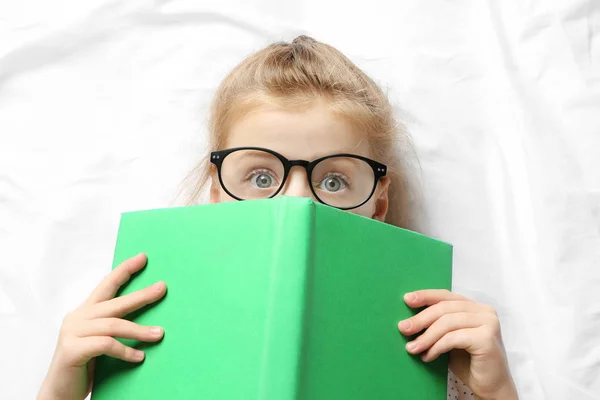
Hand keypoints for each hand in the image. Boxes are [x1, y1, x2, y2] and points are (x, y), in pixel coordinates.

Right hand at [38, 253, 166, 399]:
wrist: (58, 393)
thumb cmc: (83, 366)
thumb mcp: (99, 341)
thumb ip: (112, 327)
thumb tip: (148, 320)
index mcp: (84, 312)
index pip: (106, 285)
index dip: (124, 271)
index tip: (142, 258)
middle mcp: (77, 318)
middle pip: (115, 302)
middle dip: (141, 295)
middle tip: (162, 288)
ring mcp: (72, 332)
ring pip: (113, 324)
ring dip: (139, 330)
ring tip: (159, 334)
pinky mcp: (72, 349)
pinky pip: (106, 344)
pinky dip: (125, 350)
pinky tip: (139, 357)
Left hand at [398, 289, 516, 399]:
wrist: (491, 387)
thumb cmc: (469, 363)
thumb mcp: (449, 338)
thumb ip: (438, 325)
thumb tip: (409, 319)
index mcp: (475, 307)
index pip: (446, 296)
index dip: (425, 296)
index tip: (406, 300)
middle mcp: (485, 311)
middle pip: (444, 308)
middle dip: (421, 319)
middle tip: (403, 328)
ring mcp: (488, 323)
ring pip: (447, 322)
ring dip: (426, 336)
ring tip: (412, 348)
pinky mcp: (487, 338)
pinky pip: (453, 338)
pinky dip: (437, 347)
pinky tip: (428, 356)